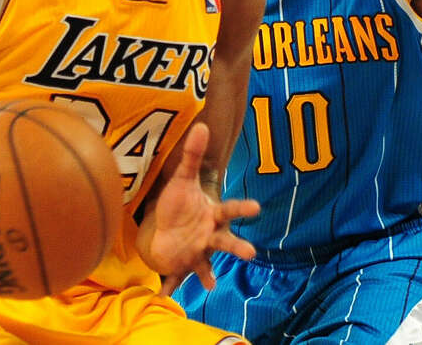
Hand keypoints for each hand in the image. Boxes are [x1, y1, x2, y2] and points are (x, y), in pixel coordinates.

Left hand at [136, 123, 259, 294]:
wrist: (167, 223)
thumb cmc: (179, 201)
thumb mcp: (182, 177)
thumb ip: (192, 154)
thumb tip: (202, 125)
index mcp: (212, 215)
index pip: (230, 209)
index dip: (242, 208)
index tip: (256, 208)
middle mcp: (209, 236)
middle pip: (226, 241)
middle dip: (237, 247)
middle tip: (251, 254)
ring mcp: (198, 252)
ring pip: (207, 264)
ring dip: (209, 275)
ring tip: (212, 286)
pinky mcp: (183, 264)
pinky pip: (179, 277)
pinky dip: (172, 285)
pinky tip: (165, 295)